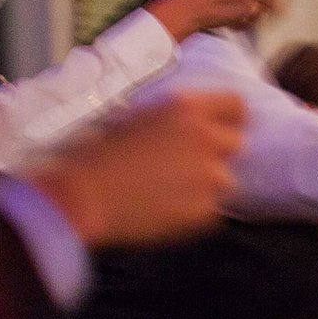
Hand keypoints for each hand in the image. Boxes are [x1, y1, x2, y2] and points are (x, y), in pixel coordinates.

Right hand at [25, 93, 245, 247]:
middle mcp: (206, 138)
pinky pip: (211, 210)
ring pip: (223, 180)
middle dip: (216, 154)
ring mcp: (211, 175)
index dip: (232, 119)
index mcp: (187, 109)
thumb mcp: (135, 118)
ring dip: (204, 186)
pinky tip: (162, 211)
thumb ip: (173, 120)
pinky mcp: (206, 209)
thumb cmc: (95, 156)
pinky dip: (193, 212)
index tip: (223, 129)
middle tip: (184, 166)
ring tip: (165, 192)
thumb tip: (192, 124)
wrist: (80, 197)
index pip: (237, 105)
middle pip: (235, 144)